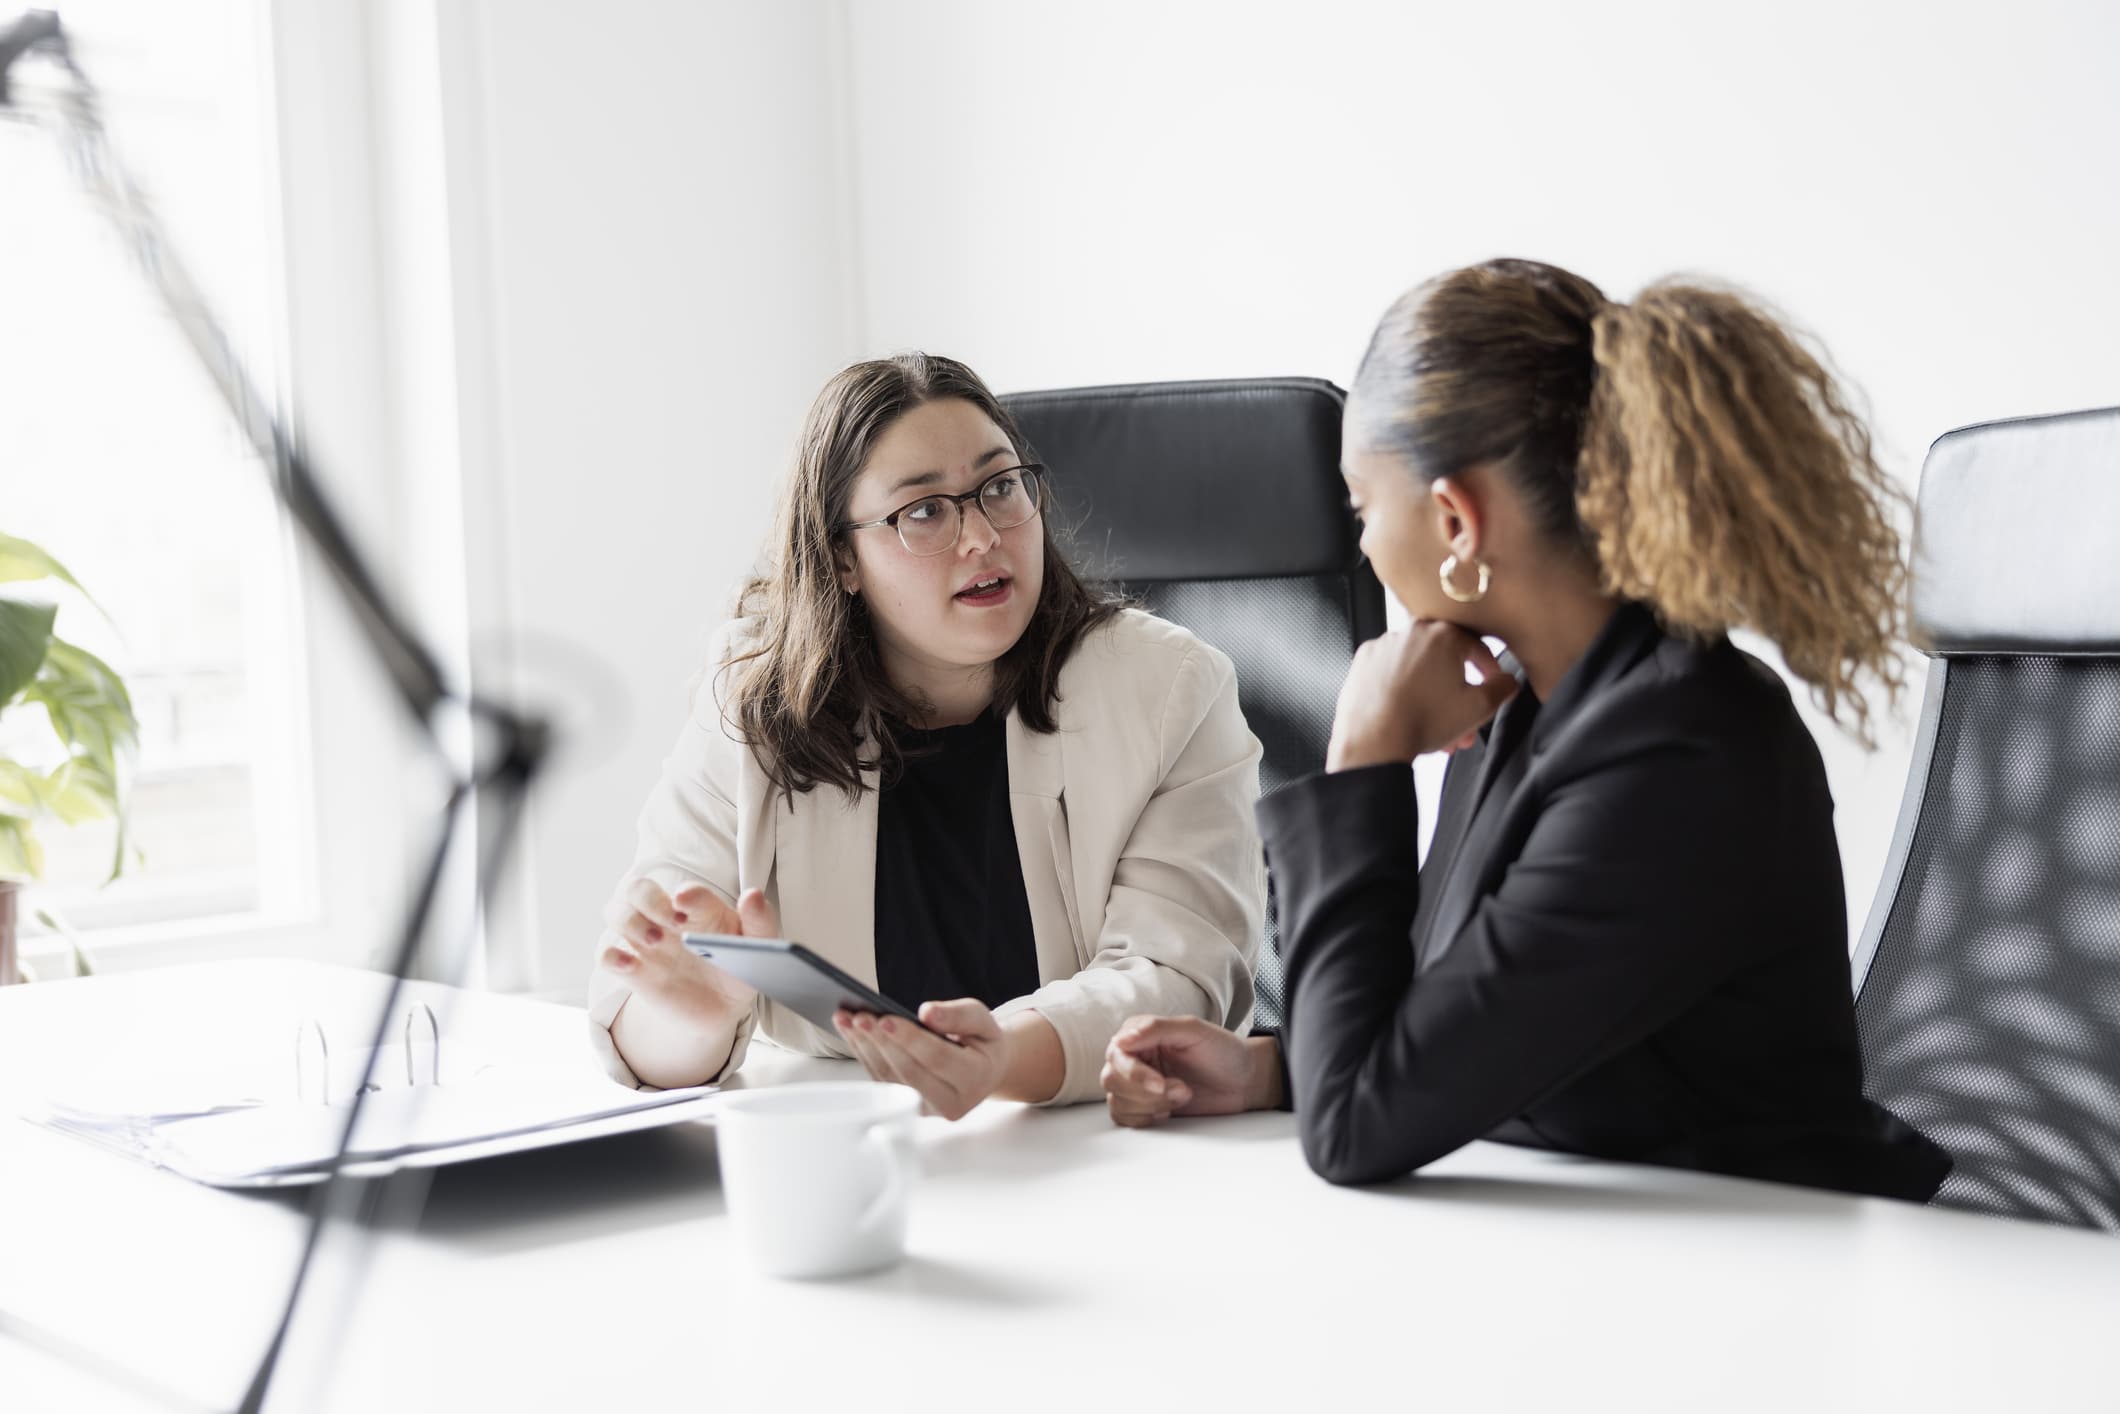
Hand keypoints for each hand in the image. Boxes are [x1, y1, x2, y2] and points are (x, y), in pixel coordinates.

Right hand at [600, 878, 764, 1049]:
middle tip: (672, 922)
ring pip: (615, 911)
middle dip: (649, 899)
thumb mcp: (757, 947)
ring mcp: (645, 942)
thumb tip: (753, 896)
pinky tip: (630, 966)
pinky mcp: (632, 970)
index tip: (687, 902)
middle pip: (638, 888)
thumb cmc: (738, 967)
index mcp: (698, 907)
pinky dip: (610, 955)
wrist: (721, 1009)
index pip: (686, 890)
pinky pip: (604, 954)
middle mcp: (666, 918)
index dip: (687, 893)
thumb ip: (759, 921)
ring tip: (655, 941)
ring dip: (628, 921)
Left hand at [834, 998, 1008, 1121]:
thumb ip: (960, 1016)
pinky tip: (852, 1032)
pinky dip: (864, 1054)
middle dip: (881, 1042)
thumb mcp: (982, 1020)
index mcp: (975, 1079)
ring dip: (865, 1047)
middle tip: (860, 1017)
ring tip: (848, 1020)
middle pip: (909, 1071)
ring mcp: (926, 1109)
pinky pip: (881, 1080)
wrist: (983, 1069)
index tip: (886, 1018)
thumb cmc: (981, 1042)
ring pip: (890, 1078)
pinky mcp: (906, 1107)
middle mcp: (951, 1103)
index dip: (910, 1039)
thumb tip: (927, 1013)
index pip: (937, 1058)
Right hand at [1100, 1015, 1277, 1126]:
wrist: (1243, 1081)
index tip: (1160, 1083)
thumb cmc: (1222, 1051)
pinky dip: (1145, 1118)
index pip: (1117, 1053)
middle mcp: (1132, 1057)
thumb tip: (1121, 1038)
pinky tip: (1168, 1110)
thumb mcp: (1194, 1031)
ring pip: (1117, 1101)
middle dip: (1147, 1092)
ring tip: (1183, 1095)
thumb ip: (1156, 1028)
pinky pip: (1124, 1118)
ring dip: (1152, 1105)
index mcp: (1140, 1034)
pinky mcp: (1142, 1106)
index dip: (1134, 1073)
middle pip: (1112, 1079)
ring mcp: (1135, 1084)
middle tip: (1182, 1090)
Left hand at [1325, 621, 1517, 769]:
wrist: (1374, 740)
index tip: (1493, 684)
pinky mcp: (1364, 663)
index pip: (1478, 649)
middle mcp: (1412, 633)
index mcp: (1443, 635)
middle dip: (1459, 695)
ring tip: (1439, 730)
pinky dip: (1405, 691)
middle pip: (1446, 663)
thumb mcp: (1479, 707)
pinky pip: (1393, 674)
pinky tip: (1410, 715)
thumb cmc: (1422, 721)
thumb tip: (1507, 680)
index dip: (1491, 670)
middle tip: (1464, 721)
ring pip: (1420, 670)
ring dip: (1434, 697)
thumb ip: (1502, 688)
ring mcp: (1384, 647)